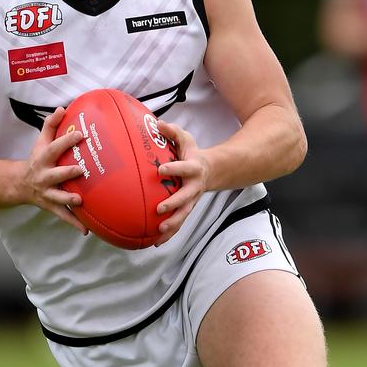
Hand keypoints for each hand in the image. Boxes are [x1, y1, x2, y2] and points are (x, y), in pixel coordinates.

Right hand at [20, 106, 88, 232]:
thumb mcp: (41, 142)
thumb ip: (51, 126)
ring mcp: (47, 193)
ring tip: (80, 201)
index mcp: (43, 159)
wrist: (18, 184)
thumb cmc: (36, 160)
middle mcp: (44, 176)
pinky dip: (74, 223)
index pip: (54, 148)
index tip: (81, 134)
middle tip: (81, 169)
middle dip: (67, 173)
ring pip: (58, 198)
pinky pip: (63, 216)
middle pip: (56, 174)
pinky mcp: (51, 206)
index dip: (66, 141)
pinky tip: (86, 230)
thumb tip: (62, 108)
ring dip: (68, 200)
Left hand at [153, 120, 209, 244]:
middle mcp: (194, 187)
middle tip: (159, 209)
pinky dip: (169, 234)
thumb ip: (172, 132)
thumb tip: (157, 123)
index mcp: (193, 168)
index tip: (160, 169)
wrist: (211, 171)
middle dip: (173, 204)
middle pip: (185, 198)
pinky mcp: (186, 209)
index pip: (184, 168)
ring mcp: (191, 200)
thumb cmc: (192, 154)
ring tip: (159, 232)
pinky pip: (178, 223)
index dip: (174, 168)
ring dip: (172, 225)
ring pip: (183, 215)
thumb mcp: (185, 139)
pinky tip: (155, 243)